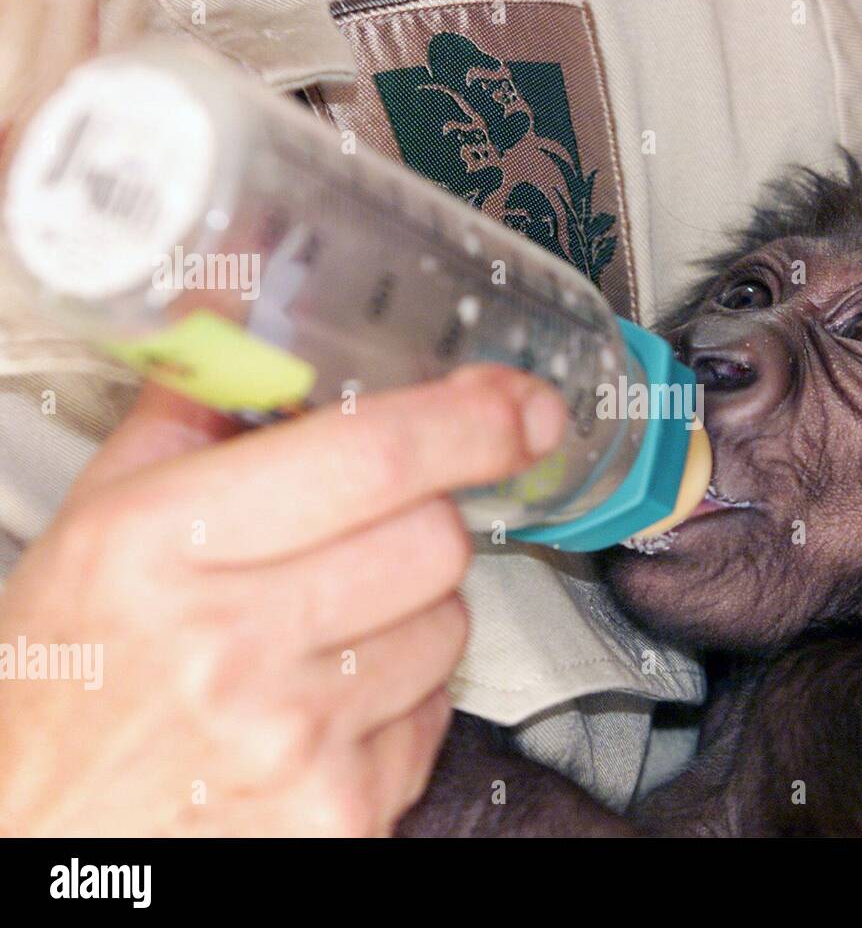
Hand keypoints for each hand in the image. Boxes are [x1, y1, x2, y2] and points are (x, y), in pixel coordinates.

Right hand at [0, 365, 566, 835]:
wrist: (41, 835)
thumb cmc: (64, 680)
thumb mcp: (94, 527)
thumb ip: (188, 414)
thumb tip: (249, 321)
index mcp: (163, 543)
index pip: (374, 455)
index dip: (471, 421)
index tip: (519, 407)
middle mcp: (232, 642)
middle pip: (437, 538)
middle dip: (425, 522)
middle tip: (359, 540)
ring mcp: (294, 736)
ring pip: (451, 624)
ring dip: (413, 614)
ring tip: (321, 637)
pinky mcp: (341, 811)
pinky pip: (436, 712)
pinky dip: (402, 697)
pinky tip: (324, 705)